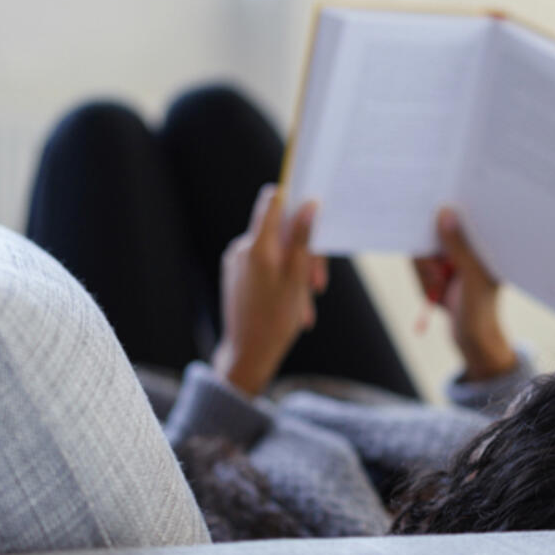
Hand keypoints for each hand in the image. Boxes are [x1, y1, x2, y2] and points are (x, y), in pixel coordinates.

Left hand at [212, 184, 326, 395]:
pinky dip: (282, 278)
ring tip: (305, 304)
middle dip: (304, 253)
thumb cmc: (275, 320)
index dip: (295, 200)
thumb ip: (304, 240)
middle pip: (281, 232)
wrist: (246, 355)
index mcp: (257, 247)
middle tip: (318, 285)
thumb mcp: (298, 279)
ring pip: (276, 251)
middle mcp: (242, 248)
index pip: (273, 201)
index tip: (314, 212)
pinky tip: (292, 304)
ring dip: (296, 272)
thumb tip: (310, 204)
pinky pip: (264, 264)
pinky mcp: (236, 274)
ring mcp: (236, 261)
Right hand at [414, 209, 516, 380]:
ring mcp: (453, 258)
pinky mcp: (440, 270)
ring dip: (425, 273)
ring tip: (440, 290)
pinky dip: (422, 282)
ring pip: (423, 251)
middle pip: (436, 231)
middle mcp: (469, 245)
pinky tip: (436, 295)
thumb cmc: (481, 311)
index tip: (430, 204)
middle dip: (430, 256)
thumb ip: (459, 246)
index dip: (446, 208)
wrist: (473, 343)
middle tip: (439, 275)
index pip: (465, 213)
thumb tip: (445, 212)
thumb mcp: (472, 277)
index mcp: (485, 241)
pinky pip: (419, 267)